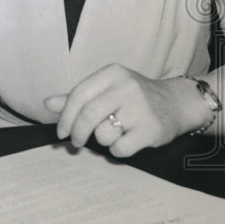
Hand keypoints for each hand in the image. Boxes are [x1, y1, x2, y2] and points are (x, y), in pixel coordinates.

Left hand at [43, 64, 200, 156]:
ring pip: (103, 134)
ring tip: (115, 133)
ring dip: (102, 140)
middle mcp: (126, 87)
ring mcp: (140, 108)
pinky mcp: (151, 130)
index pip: (78, 95)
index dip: (65, 116)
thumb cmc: (133, 97)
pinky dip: (118, 150)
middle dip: (76, 133)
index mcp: (112, 73)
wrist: (177, 104)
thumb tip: (47, 104)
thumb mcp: (106, 89)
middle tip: (75, 143)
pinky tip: (127, 141)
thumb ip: (78, 97)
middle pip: (88, 115)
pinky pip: (120, 148)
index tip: (61, 132)